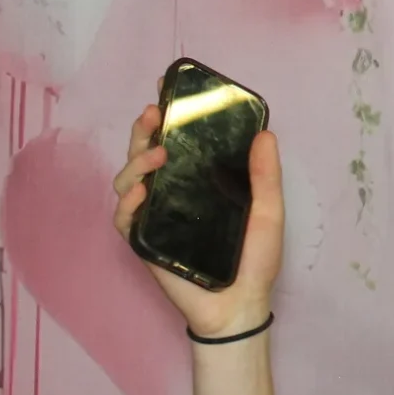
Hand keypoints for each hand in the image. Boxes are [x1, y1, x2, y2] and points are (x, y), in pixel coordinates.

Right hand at [111, 104, 286, 342]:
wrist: (239, 306)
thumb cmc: (256, 261)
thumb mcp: (269, 212)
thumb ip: (266, 175)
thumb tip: (265, 132)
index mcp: (201, 182)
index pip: (178, 142)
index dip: (167, 116)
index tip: (165, 88)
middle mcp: (174, 194)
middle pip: (146, 154)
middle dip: (144, 130)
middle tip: (153, 112)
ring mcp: (156, 217)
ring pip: (128, 179)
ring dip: (136, 161)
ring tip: (157, 153)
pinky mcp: (144, 242)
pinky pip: (124, 218)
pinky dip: (127, 202)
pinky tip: (141, 191)